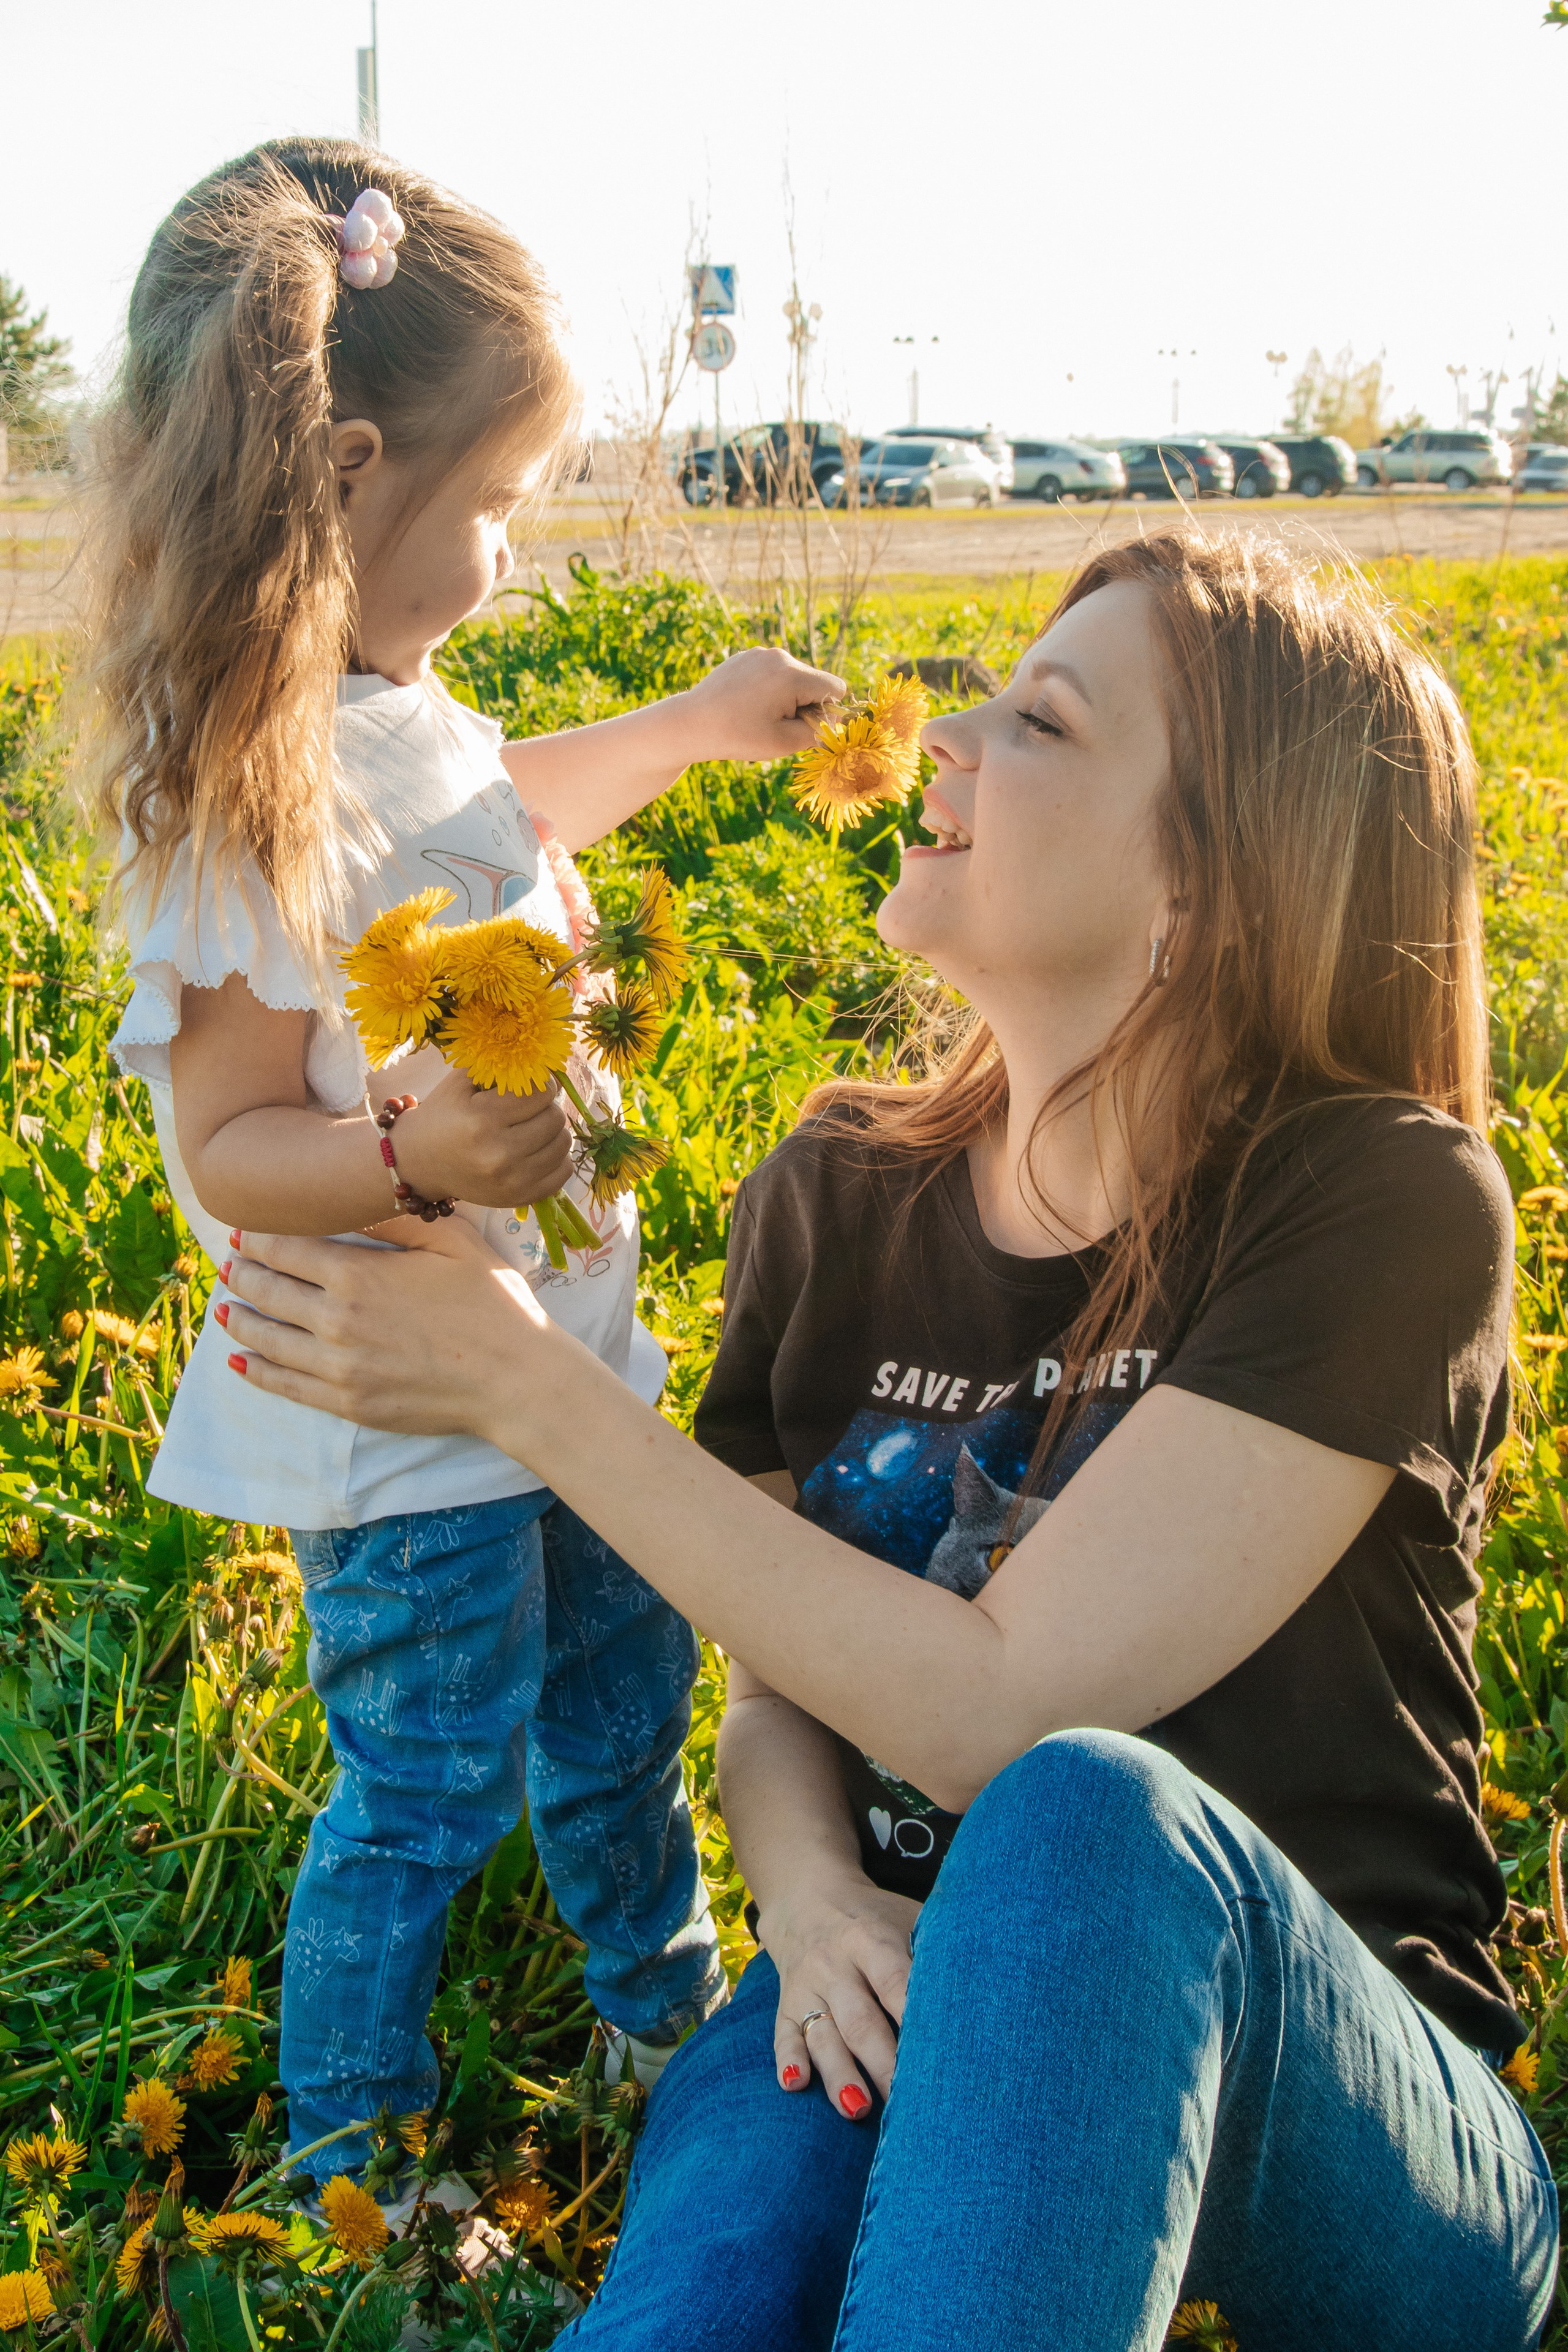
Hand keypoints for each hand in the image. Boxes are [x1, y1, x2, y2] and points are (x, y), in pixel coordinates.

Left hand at [220, 1220, 558, 1440]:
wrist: (515, 1379)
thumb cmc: (492, 1303)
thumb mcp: (450, 1241)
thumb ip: (394, 1219)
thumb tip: (351, 1195)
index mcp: (357, 1274)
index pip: (285, 1249)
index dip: (257, 1238)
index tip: (243, 1230)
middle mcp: (335, 1320)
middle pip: (267, 1291)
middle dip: (242, 1273)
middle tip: (228, 1264)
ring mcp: (337, 1367)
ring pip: (267, 1338)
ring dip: (239, 1319)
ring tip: (225, 1307)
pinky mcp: (347, 1403)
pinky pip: (285, 1385)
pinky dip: (256, 1370)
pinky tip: (240, 1360)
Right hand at [390, 1068, 574, 1208]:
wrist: (420, 1163)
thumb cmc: (443, 1116)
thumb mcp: (461, 1082)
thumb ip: (499, 1067)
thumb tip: (541, 1063)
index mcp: (482, 1119)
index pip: (541, 1093)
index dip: (541, 1084)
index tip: (532, 1085)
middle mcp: (498, 1152)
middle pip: (555, 1118)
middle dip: (547, 1107)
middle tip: (532, 1108)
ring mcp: (511, 1180)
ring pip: (563, 1144)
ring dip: (554, 1132)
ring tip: (535, 1127)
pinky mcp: (519, 1197)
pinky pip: (563, 1173)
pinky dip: (557, 1158)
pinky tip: (539, 1150)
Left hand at [674, 646, 845, 764]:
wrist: (690, 724)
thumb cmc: (738, 737)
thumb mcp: (785, 742)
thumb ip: (819, 730)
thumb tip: (836, 718)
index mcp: (791, 673)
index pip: (834, 687)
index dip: (826, 711)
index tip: (800, 726)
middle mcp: (778, 655)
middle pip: (813, 681)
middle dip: (803, 704)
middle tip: (772, 725)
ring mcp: (759, 653)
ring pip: (792, 678)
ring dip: (785, 698)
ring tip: (756, 715)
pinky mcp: (745, 656)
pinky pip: (772, 673)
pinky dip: (767, 690)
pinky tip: (745, 705)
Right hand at [760, 1868, 921, 2119]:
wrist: (807, 1897)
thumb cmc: (876, 1918)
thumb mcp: (905, 1918)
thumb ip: (935, 1948)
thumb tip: (991, 1986)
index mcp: (871, 1940)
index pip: (894, 1981)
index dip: (914, 2017)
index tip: (939, 2055)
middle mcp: (835, 1964)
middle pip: (860, 2020)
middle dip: (883, 2063)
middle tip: (909, 2104)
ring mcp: (807, 1986)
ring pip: (822, 2034)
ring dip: (839, 2073)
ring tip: (858, 2109)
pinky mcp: (785, 2004)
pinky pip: (783, 2035)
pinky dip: (788, 2061)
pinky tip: (795, 2086)